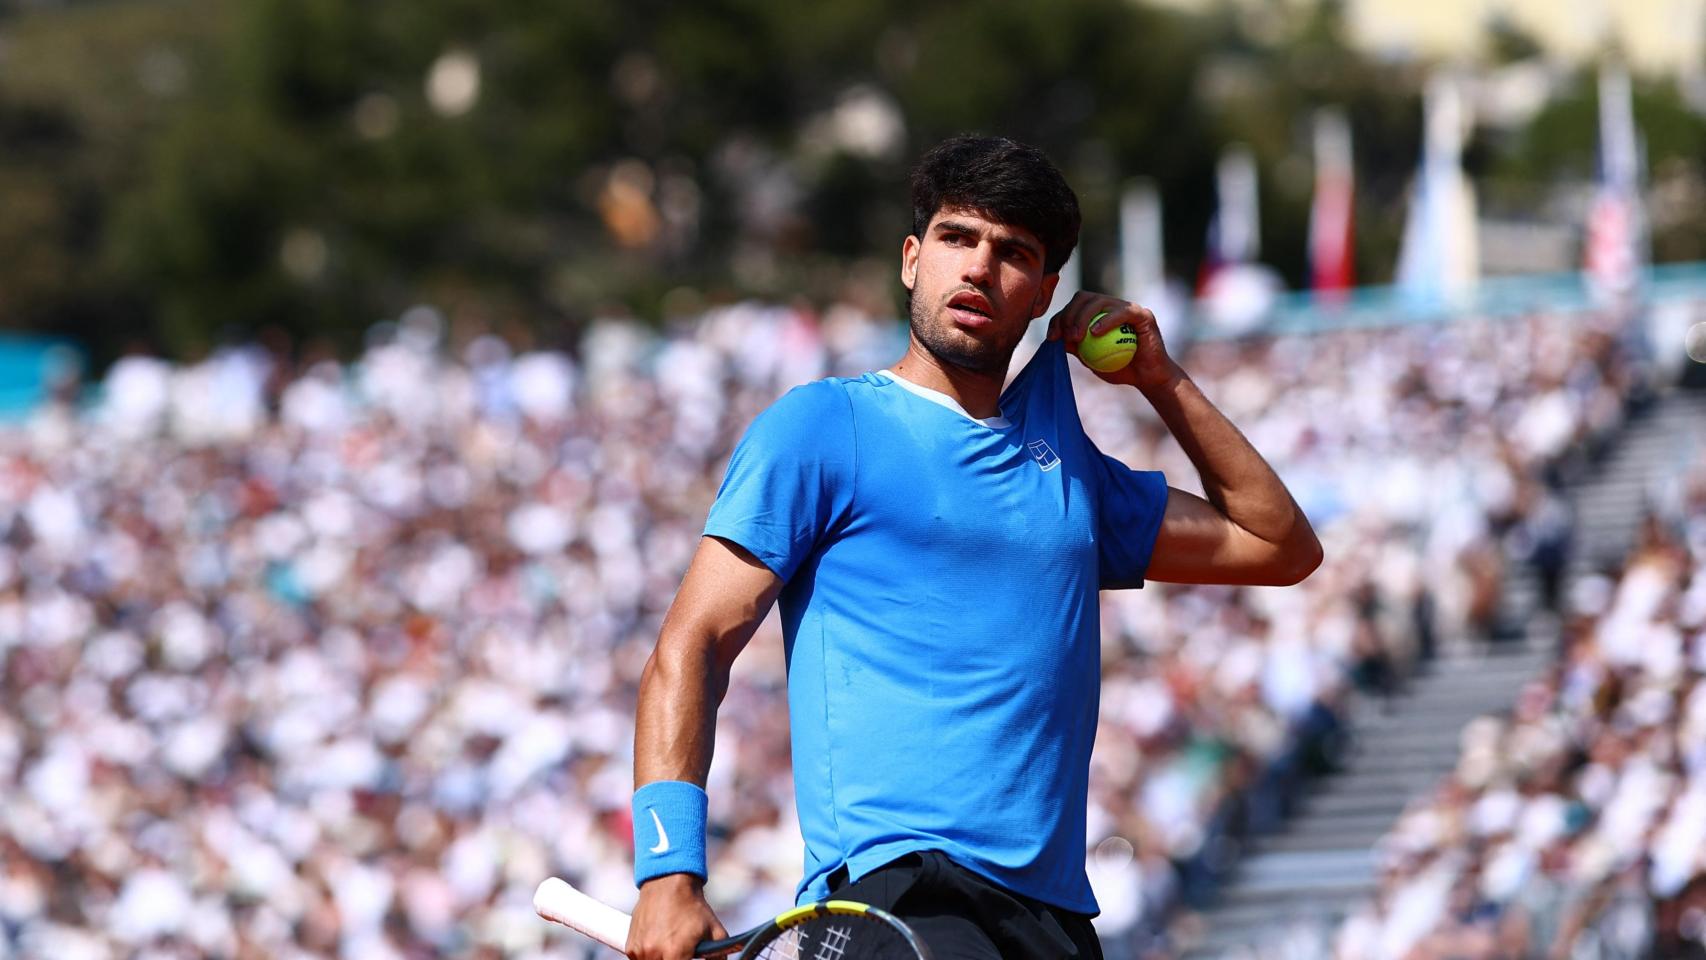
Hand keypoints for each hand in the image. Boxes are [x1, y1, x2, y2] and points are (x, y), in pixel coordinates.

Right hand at [627, 873, 725, 959]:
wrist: (668, 884)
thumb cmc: (692, 907)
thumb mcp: (715, 931)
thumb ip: (720, 955)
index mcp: (676, 953)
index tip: (687, 959)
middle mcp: (655, 954)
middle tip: (679, 953)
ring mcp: (641, 951)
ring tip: (669, 948)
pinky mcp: (631, 947)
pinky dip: (649, 957)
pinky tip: (658, 945)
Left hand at [1046, 291, 1178, 390]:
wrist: (1148, 378)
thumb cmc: (1120, 370)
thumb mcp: (1091, 361)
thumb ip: (1075, 348)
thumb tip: (1053, 339)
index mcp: (1099, 313)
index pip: (1073, 307)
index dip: (1058, 319)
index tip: (1051, 338)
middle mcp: (1112, 305)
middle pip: (1083, 298)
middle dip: (1068, 314)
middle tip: (1065, 336)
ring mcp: (1127, 307)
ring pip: (1099, 301)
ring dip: (1082, 317)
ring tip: (1077, 337)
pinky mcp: (1142, 314)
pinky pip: (1121, 312)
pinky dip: (1106, 320)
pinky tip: (1095, 332)